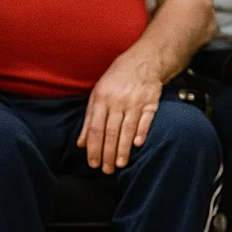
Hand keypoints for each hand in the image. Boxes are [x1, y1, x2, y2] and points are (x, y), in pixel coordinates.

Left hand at [78, 49, 161, 174]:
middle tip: (106, 170)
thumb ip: (89, 119)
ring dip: (123, 149)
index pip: (95, 127)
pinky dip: (141, 133)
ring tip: (119, 164)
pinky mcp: (151, 102)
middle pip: (110, 131)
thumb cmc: (117, 78)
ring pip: (127, 129)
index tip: (92, 162)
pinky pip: (145, 120)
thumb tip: (81, 143)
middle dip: (107, 153)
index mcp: (101, 98)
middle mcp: (117, 100)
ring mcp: (135, 101)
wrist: (144, 61)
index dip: (93, 147)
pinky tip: (137, 145)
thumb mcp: (98, 94)